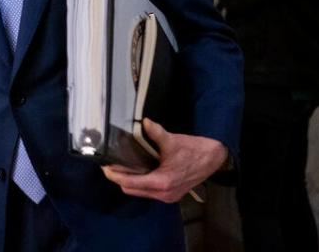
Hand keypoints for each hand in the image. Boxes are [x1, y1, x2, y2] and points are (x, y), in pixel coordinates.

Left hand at [101, 119, 228, 202]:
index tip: (104, 166)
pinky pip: (148, 191)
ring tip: (120, 166)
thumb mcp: (173, 140)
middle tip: (109, 165)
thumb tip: (143, 122)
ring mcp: (168, 196)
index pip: (130, 183)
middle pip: (131, 190)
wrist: (214, 159)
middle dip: (119, 179)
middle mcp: (164, 194)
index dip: (114, 175)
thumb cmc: (194, 150)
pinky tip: (136, 170)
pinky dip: (139, 183)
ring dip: (129, 181)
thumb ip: (156, 133)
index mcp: (162, 182)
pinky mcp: (171, 194)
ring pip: (139, 192)